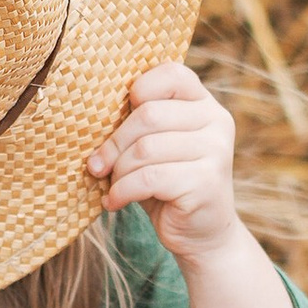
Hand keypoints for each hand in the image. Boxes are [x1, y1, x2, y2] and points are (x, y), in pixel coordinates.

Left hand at [88, 61, 243, 273]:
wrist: (202, 234)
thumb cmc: (167, 185)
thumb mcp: (155, 147)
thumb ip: (139, 124)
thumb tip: (90, 114)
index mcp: (204, 104)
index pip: (171, 74)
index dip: (138, 91)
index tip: (119, 120)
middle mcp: (217, 121)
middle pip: (149, 115)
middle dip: (115, 143)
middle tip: (98, 166)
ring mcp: (216, 151)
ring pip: (146, 149)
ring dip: (119, 171)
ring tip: (113, 186)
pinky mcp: (207, 182)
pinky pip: (149, 178)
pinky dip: (123, 191)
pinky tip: (115, 202)